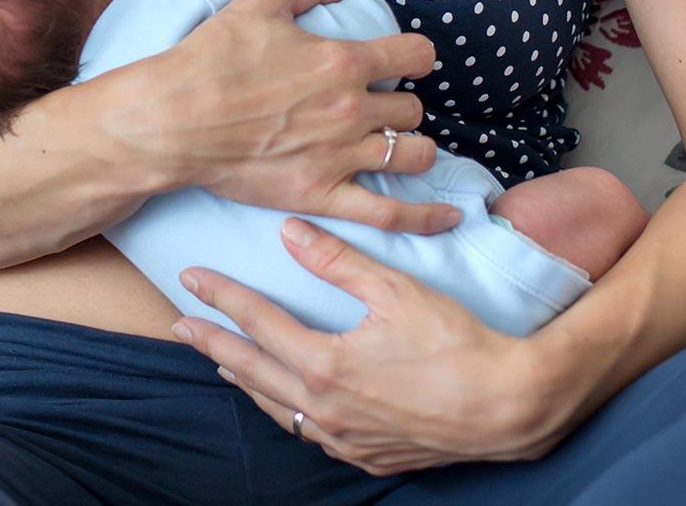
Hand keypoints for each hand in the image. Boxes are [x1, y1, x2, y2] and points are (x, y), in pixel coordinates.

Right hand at [125, 0, 459, 234]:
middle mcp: (351, 110)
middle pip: (409, 109)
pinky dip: (424, 218)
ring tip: (401, 145)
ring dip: (413, 147)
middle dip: (399, 103)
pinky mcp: (322, 195)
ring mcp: (340, 157)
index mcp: (343, 61)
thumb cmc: (213, 59)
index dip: (415, 56)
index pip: (413, 56)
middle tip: (377, 104)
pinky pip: (389, 213)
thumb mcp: (260, 1)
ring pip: (411, 154)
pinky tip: (447, 218)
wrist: (174, 120)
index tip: (407, 60)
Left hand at [170, 217, 578, 475]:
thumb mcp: (394, 289)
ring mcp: (343, 437)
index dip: (222, 297)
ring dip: (244, 379)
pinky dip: (282, 409)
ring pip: (276, 407)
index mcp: (326, 364)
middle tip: (180, 326)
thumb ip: (337, 261)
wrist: (506, 405)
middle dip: (213, 344)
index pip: (258, 322)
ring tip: (222, 361)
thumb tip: (291, 232)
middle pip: (252, 370)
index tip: (192, 279)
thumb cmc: (455, 343)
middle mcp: (325, 408)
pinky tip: (284, 401)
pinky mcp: (366, 454)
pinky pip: (306, 431)